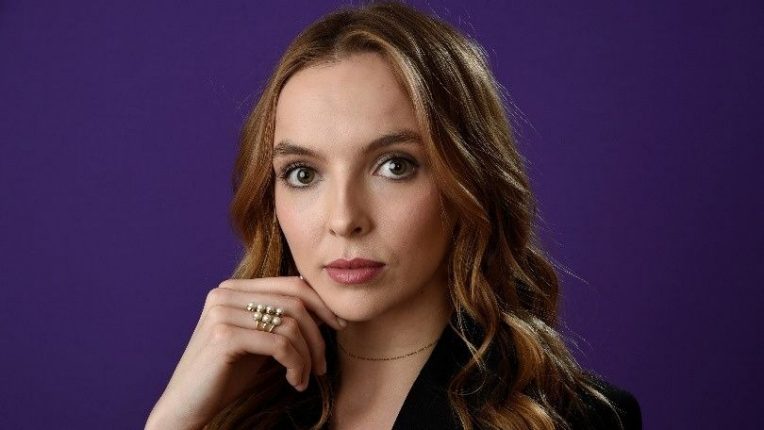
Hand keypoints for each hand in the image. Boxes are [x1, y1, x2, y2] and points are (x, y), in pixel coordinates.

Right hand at [145, 276, 344, 429]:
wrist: (185, 407)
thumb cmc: (225, 377)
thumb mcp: (258, 341)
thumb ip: (279, 320)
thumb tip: (323, 307)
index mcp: (232, 289)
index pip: (291, 284)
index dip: (321, 304)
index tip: (339, 327)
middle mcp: (224, 294)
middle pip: (295, 302)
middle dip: (318, 335)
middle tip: (324, 365)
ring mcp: (222, 313)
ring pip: (290, 325)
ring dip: (307, 357)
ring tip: (305, 378)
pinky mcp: (224, 336)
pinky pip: (280, 344)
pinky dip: (296, 365)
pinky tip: (294, 383)